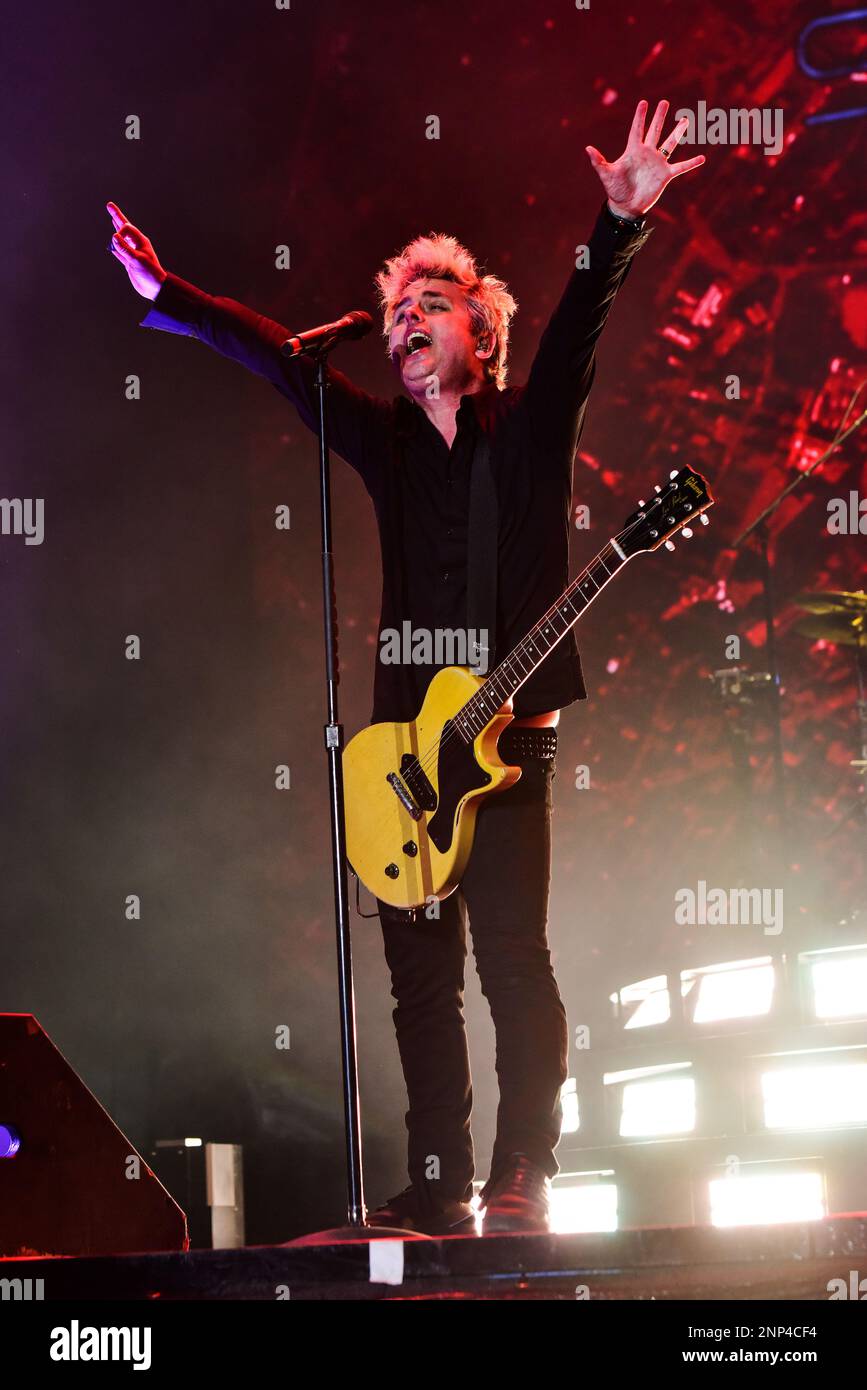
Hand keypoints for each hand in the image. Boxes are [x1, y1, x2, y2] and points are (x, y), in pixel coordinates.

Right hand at [106, 202, 166, 300]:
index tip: (116, 240)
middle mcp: (136, 245)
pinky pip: (119, 252)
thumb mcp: (137, 260)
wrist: (155, 288)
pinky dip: (115, 247)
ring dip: (116, 229)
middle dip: (116, 216)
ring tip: (112, 219)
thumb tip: (113, 237)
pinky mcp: (129, 262)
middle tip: (109, 205)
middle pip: (124, 228)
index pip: (127, 228)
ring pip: (121, 239)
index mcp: (141, 241)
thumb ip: (125, 248)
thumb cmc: (150, 273)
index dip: (120, 231)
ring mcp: (132, 253)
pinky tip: (112, 244)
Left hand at [585, 99, 704, 218]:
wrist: (626, 207)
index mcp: (633, 150)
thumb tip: (587, 148)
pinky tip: (702, 158)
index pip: (637, 129)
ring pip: (669, 144)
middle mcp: (647, 153)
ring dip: (678, 133)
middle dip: (659, 117)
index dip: (640, 116)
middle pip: (655, 131)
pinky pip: (680, 167)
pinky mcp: (665, 175)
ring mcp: (657, 163)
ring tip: (686, 120)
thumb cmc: (615, 190)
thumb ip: (599, 161)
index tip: (644, 102)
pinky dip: (691, 163)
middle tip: (665, 102)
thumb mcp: (606, 174)